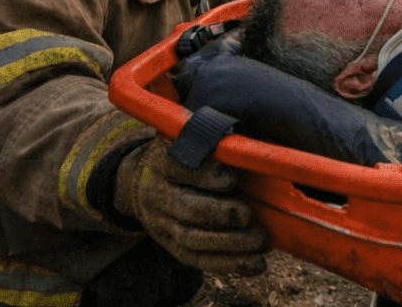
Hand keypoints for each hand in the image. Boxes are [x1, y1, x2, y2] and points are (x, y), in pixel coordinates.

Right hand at [114, 137, 268, 273]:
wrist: (141, 183)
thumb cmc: (182, 154)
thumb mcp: (190, 137)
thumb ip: (215, 139)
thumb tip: (252, 143)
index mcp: (163, 162)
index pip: (180, 167)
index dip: (205, 175)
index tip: (231, 178)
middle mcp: (158, 195)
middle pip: (185, 209)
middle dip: (219, 214)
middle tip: (248, 215)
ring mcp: (163, 225)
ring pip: (193, 240)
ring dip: (230, 244)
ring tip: (260, 240)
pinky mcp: (173, 247)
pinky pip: (199, 260)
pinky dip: (229, 264)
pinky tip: (255, 264)